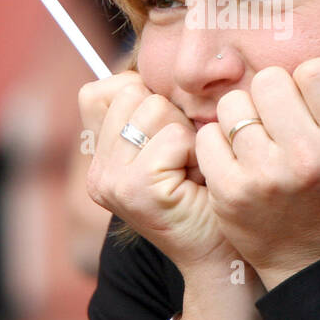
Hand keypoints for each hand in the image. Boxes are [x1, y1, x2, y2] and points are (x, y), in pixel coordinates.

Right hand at [78, 72, 231, 271]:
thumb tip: (150, 64)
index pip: (101, 90)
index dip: (144, 97)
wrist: (221, 256)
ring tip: (191, 169)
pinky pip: (173, 137)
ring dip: (185, 134)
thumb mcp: (171, 145)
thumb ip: (151, 110)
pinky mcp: (136, 190)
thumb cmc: (206, 195)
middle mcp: (97, 171)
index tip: (168, 132)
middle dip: (171, 116)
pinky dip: (194, 152)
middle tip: (184, 158)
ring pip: (153, 109)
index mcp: (99, 159)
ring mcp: (111, 182)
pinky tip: (197, 180)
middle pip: (131, 92)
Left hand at [195, 58, 319, 288]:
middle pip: (270, 80)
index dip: (314, 79)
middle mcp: (307, 160)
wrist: (319, 262)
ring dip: (245, 116)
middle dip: (277, 94)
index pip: (318, 71)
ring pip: (234, 105)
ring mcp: (264, 177)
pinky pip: (208, 136)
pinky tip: (240, 159)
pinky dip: (220, 143)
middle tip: (284, 119)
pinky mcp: (229, 193)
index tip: (314, 98)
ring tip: (261, 140)